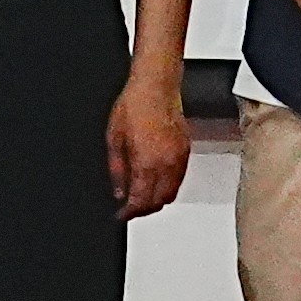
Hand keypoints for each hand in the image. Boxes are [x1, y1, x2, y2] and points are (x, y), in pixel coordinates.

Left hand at [107, 73, 192, 222]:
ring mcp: (179, 157)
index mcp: (147, 162)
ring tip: (142, 198)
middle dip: (144, 210)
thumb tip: (118, 192)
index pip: (141, 201)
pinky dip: (168, 187)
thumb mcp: (114, 139)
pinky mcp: (186, 150)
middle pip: (159, 202)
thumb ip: (116, 170)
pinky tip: (156, 182)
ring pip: (172, 193)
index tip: (122, 215)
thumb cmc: (134, 104)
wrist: (156, 85)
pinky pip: (179, 179)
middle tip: (131, 209)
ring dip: (157, 200)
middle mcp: (167, 163)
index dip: (130, 213)